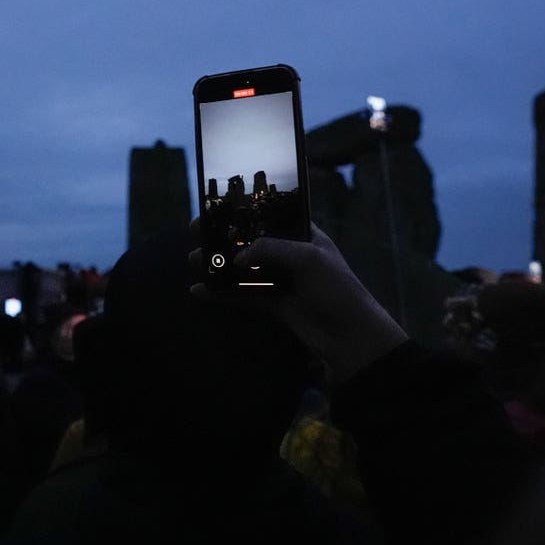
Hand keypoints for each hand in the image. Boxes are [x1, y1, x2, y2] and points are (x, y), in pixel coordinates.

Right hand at [191, 224, 407, 385]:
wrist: (350, 337)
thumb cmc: (338, 290)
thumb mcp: (309, 259)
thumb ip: (272, 250)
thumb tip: (239, 257)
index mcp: (303, 235)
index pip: (269, 216)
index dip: (243, 211)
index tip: (215, 208)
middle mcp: (289, 254)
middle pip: (249, 241)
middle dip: (222, 238)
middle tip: (196, 233)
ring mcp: (279, 279)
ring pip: (241, 269)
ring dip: (217, 265)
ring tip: (193, 261)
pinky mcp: (271, 303)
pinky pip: (240, 294)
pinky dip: (220, 293)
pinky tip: (199, 291)